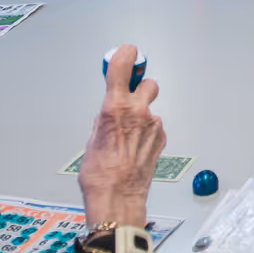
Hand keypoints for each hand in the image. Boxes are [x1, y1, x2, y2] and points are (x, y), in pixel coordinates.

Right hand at [78, 44, 165, 228]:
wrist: (118, 200)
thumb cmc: (100, 176)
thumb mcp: (92, 141)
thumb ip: (104, 120)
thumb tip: (108, 113)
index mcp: (115, 108)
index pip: (123, 67)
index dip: (126, 56)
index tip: (127, 52)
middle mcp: (138, 112)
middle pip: (147, 84)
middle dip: (139, 89)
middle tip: (128, 99)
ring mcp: (153, 125)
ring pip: (150, 108)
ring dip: (141, 116)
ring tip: (127, 137)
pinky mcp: (161, 139)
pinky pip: (154, 126)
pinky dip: (146, 132)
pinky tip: (134, 148)